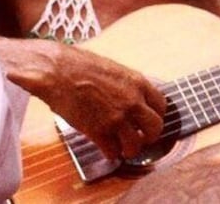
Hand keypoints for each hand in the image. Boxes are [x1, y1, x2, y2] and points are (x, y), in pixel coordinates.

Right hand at [0, 37, 166, 159]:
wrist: (57, 71)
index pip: (161, 106)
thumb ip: (127, 85)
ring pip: (135, 145)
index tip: (148, 121)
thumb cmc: (80, 65)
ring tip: (123, 148)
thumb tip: (133, 98)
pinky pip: (112, 151)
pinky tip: (107, 150)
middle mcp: (132, 101)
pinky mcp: (98, 131)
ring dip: (129, 150)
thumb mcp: (114, 69)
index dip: (156, 116)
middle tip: (140, 138)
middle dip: (149, 137)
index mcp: (138, 82)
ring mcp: (116, 118)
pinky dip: (111, 154)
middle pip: (155, 128)